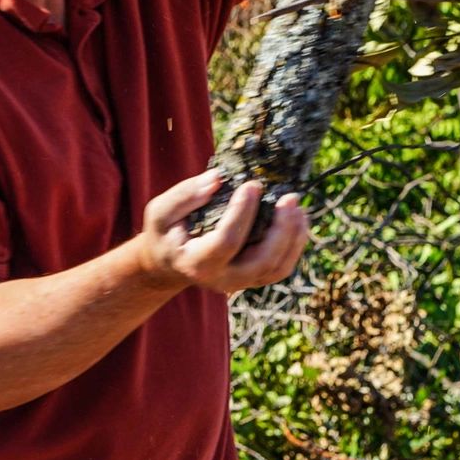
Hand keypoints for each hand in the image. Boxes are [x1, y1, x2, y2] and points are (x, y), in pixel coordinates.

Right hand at [135, 169, 308, 295]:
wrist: (169, 263)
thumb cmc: (165, 233)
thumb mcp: (161, 212)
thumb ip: (185, 196)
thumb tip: (219, 177)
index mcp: (196, 263)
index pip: (226, 241)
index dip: (242, 213)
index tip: (252, 185)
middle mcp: (222, 279)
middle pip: (261, 261)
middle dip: (281, 230)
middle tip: (289, 197)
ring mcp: (240, 282)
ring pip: (277, 268)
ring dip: (293, 237)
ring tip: (298, 207)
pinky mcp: (253, 278)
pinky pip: (281, 268)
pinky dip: (294, 245)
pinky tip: (298, 219)